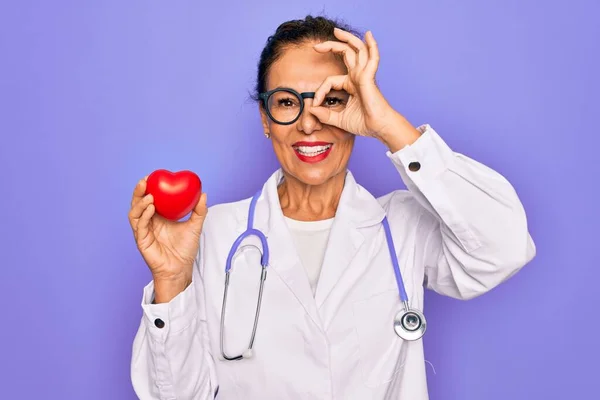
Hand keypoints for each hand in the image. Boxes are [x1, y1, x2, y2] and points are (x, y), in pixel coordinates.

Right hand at [128, 175, 207, 301]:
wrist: (181, 269)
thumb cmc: (185, 249)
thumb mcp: (195, 226)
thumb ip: (199, 211)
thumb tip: (203, 194)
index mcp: (157, 217)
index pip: (149, 199)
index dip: (148, 187)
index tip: (153, 176)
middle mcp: (148, 222)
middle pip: (138, 203)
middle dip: (139, 191)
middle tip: (145, 180)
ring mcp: (143, 232)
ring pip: (135, 213)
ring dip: (140, 202)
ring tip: (149, 195)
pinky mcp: (142, 241)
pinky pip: (140, 226)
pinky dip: (144, 215)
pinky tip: (151, 208)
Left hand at [309, 28, 420, 148]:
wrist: (378, 128)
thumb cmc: (364, 123)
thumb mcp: (339, 119)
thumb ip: (325, 115)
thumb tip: (311, 110)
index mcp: (351, 84)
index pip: (330, 81)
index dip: (319, 92)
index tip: (314, 105)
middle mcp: (357, 77)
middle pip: (345, 54)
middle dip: (330, 47)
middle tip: (316, 46)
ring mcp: (364, 75)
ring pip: (356, 50)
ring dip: (347, 39)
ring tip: (336, 31)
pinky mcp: (369, 77)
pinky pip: (372, 58)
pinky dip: (372, 46)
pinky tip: (369, 35)